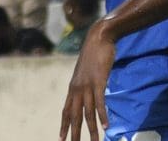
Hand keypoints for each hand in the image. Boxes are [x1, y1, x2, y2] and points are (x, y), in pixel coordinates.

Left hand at [60, 20, 113, 140]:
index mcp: (73, 87)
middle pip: (75, 115)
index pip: (66, 110)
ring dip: (91, 130)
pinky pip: (99, 102)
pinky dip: (103, 115)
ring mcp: (87, 85)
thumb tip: (89, 94)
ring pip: (88, 112)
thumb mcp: (86, 72)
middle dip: (74, 133)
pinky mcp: (98, 81)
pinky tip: (106, 126)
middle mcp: (77, 88)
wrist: (99, 37)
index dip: (64, 125)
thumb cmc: (93, 54)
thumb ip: (85, 84)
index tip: (61, 138)